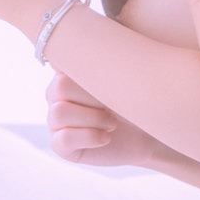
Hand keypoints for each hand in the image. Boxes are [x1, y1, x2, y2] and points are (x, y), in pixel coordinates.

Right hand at [45, 67, 159, 169]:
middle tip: (114, 107)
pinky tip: (105, 138)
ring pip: (59, 112)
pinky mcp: (59, 145)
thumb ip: (96, 63)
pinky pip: (64, 138)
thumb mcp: (118, 78)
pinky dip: (90, 137)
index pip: (63, 64)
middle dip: (93, 99)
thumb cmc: (132, 101)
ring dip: (92, 118)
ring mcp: (54, 120)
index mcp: (66, 73)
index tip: (112, 86)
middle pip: (59, 88)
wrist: (145, 134)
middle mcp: (55, 95)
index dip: (91, 79)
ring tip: (112, 124)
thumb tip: (70, 54)